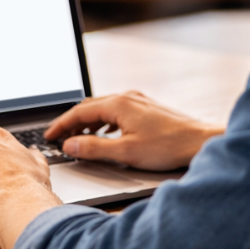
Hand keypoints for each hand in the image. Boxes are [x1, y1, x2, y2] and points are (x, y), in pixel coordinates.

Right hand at [44, 91, 224, 170]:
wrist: (200, 141)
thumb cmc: (167, 146)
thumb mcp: (125, 152)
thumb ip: (94, 148)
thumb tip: (70, 145)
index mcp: (118, 104)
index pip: (79, 112)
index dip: (61, 125)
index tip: (49, 136)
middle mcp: (127, 97)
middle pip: (89, 107)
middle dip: (71, 122)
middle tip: (58, 137)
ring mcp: (138, 100)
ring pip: (103, 108)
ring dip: (87, 122)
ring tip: (77, 138)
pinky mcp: (147, 108)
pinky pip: (116, 111)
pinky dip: (103, 122)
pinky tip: (105, 134)